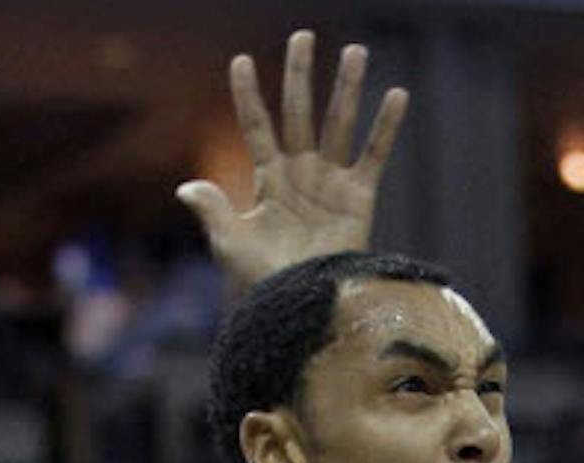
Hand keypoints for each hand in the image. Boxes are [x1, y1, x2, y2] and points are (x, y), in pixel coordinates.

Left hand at [176, 31, 408, 294]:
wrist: (301, 307)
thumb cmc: (263, 281)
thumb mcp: (230, 244)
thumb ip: (212, 210)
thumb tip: (186, 186)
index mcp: (268, 180)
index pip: (257, 126)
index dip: (248, 96)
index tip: (241, 61)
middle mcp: (301, 173)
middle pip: (300, 112)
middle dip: (300, 75)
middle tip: (302, 36)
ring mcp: (332, 182)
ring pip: (338, 124)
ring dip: (346, 87)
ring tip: (355, 51)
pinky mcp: (360, 197)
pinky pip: (374, 154)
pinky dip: (386, 126)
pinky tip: (397, 95)